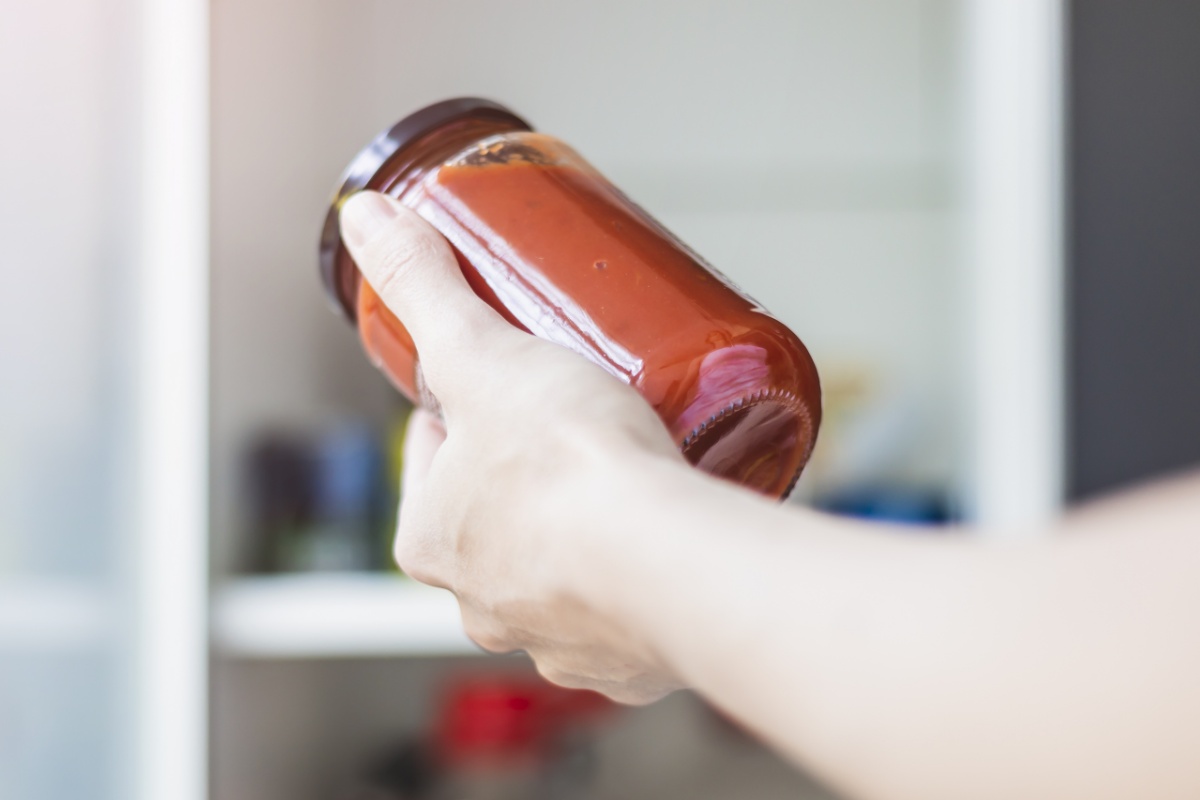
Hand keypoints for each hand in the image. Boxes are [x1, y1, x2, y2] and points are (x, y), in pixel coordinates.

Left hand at [340, 191, 686, 702]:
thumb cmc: (566, 468)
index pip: (430, 463)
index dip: (459, 417)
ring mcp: (553, 638)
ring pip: (555, 572)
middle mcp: (479, 603)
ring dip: (578, 533)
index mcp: (431, 539)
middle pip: (492, 521)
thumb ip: (424, 286)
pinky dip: (632, 578)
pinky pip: (619, 611)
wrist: (666, 562)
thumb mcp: (484, 352)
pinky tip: (658, 540)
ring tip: (622, 479)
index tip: (494, 389)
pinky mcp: (623, 660)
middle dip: (522, 478)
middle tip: (569, 423)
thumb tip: (362, 221)